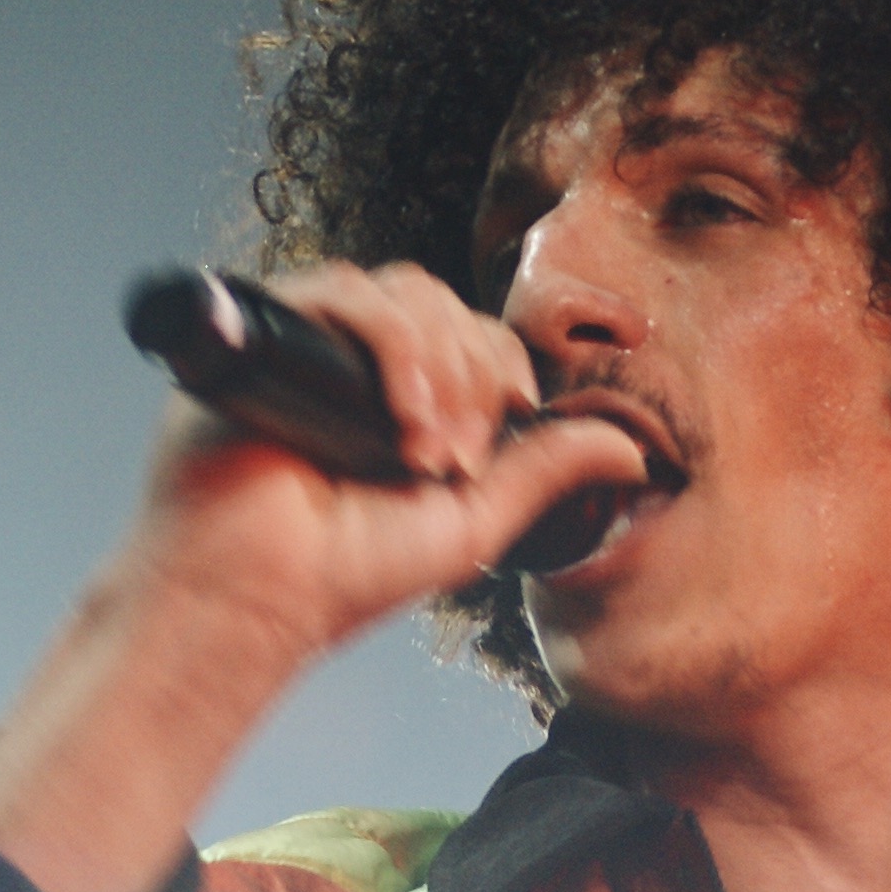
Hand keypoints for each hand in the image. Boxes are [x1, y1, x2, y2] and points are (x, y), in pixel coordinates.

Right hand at [127, 260, 645, 662]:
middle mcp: (355, 358)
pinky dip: (394, 349)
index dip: (501, 373)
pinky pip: (347, 293)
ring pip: (405, 293)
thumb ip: (547, 472)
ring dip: (439, 370)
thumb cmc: (345, 572)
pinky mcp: (265, 332)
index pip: (475, 334)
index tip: (490, 445)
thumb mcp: (474, 520)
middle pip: (446, 306)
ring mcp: (310, 339)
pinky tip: (400, 421)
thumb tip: (635, 449)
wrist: (256, 598)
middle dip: (473, 380)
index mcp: (403, 392)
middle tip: (455, 462)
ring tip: (423, 454)